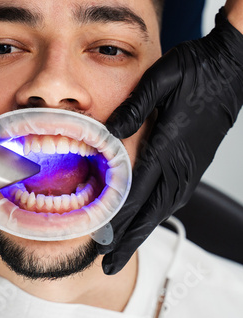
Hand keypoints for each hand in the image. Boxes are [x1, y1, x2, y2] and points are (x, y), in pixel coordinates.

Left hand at [99, 8, 242, 274]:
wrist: (231, 67)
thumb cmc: (195, 70)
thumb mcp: (159, 79)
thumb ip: (134, 109)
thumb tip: (108, 135)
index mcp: (168, 146)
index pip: (137, 192)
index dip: (117, 222)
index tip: (101, 244)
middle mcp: (180, 164)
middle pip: (150, 213)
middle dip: (127, 241)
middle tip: (108, 265)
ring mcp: (191, 167)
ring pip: (163, 209)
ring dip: (141, 232)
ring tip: (121, 250)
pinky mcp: (195, 164)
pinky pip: (173, 197)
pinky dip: (156, 215)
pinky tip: (145, 221)